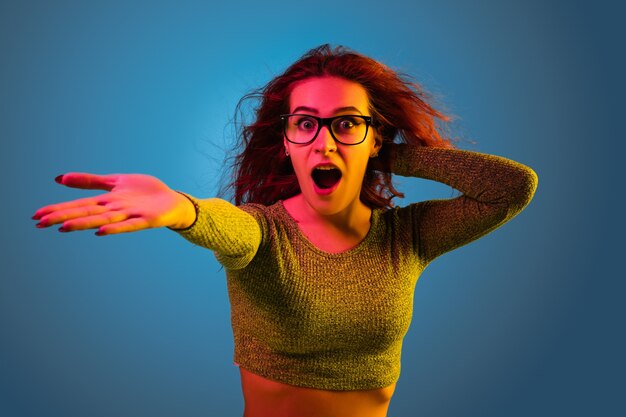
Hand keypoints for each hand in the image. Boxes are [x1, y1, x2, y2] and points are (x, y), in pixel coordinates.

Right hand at [33, 173, 195, 235]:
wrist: (171, 201)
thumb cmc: (144, 193)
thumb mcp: (114, 182)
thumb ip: (89, 182)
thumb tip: (59, 179)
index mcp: (106, 201)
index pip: (78, 205)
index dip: (58, 209)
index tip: (36, 215)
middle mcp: (114, 210)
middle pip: (86, 213)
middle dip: (63, 217)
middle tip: (41, 223)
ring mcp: (129, 215)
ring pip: (103, 220)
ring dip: (84, 224)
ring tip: (64, 227)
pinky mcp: (146, 219)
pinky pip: (129, 225)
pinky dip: (115, 229)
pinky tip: (101, 232)